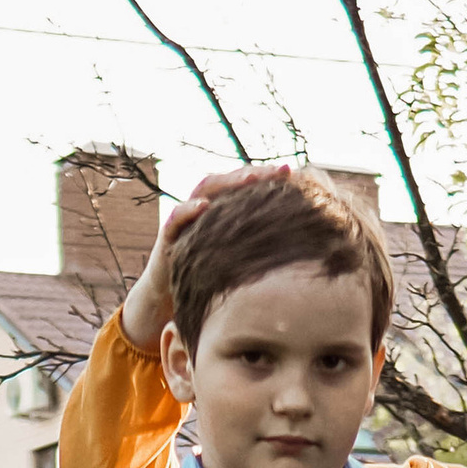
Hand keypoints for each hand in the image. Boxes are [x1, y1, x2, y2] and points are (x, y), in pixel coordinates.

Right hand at [119, 163, 292, 350]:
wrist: (169, 296)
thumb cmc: (208, 276)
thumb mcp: (237, 259)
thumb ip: (257, 244)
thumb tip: (298, 245)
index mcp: (222, 210)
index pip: (245, 186)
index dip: (267, 178)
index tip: (292, 174)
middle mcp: (204, 207)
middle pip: (229, 181)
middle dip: (254, 174)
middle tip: (279, 171)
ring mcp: (185, 218)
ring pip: (204, 190)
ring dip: (226, 182)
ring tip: (250, 179)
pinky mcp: (168, 236)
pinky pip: (176, 217)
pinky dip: (188, 210)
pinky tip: (204, 206)